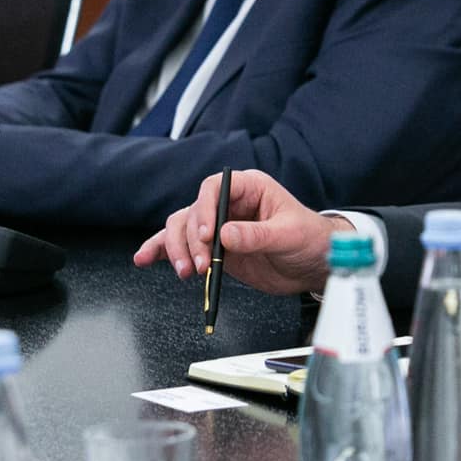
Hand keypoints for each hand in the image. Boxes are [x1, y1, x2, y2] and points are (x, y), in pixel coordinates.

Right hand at [132, 169, 345, 295]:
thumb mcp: (289, 235)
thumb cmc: (309, 239)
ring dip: (176, 250)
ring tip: (186, 272)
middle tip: (201, 265)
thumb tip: (226, 236)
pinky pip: (184, 248)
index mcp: (248, 188)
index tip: (207, 236)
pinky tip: (145, 258)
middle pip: (192, 212)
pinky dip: (162, 252)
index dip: (204, 209)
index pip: (213, 188)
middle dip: (191, 241)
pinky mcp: (215, 250)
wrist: (315, 264)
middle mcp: (228, 204)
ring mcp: (219, 227)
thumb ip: (258, 235)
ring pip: (181, 229)